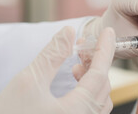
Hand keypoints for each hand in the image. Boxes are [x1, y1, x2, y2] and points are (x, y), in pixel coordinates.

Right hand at [0, 27, 115, 113]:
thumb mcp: (28, 82)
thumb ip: (52, 54)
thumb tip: (68, 32)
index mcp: (78, 111)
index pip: (100, 72)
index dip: (105, 48)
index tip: (108, 32)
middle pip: (102, 85)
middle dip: (95, 61)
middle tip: (82, 46)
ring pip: (99, 98)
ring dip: (92, 76)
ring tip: (76, 64)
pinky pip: (91, 109)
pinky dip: (87, 91)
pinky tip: (74, 83)